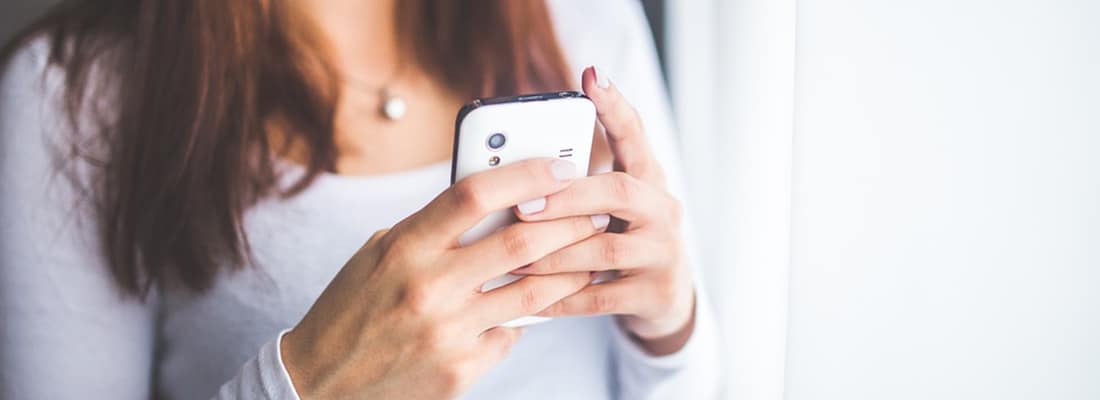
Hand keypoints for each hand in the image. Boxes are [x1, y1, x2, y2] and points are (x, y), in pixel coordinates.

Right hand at [281, 158, 604, 398]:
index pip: (474, 194)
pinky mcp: (460, 370)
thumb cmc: (351, 310)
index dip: (525, 173)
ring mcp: (447, 332)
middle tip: (595, 210)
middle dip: (570, 221)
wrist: (319, 384)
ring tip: (589, 255)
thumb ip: (430, 229)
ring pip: (533, 292)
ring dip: (570, 270)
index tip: (560, 165)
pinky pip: (512, 334)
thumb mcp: (378, 255)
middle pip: (520, 240)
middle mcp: (427, 286)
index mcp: (403, 247)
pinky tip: (533, 308)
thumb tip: (493, 201)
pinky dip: (525, 319)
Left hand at [512, 66, 696, 355]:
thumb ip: (576, 186)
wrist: (664, 299)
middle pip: (621, 191)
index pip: (635, 135)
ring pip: (606, 249)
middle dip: (568, 198)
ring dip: (555, 253)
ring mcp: (664, 253)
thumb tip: (511, 166)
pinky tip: (531, 300)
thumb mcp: (607, 207)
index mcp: (648, 179)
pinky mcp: (655, 293)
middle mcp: (664, 210)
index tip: (591, 76)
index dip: (615, 107)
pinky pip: (601, 297)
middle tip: (522, 205)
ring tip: (514, 257)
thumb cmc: (619, 240)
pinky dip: (562, 297)